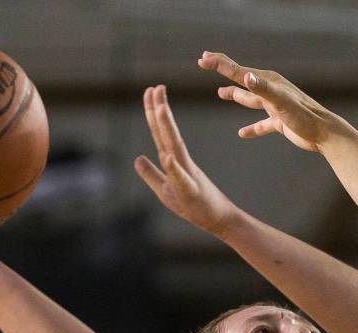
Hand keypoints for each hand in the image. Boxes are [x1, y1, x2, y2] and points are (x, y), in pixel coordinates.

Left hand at [134, 84, 239, 236]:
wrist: (219, 220)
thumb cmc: (195, 206)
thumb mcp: (165, 190)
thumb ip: (151, 174)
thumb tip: (137, 159)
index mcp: (173, 162)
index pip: (160, 134)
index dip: (153, 113)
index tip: (150, 90)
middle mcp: (181, 164)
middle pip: (166, 135)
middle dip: (160, 111)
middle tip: (156, 87)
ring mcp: (187, 177)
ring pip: (174, 149)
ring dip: (167, 129)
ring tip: (162, 109)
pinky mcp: (191, 193)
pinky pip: (181, 179)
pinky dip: (174, 168)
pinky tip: (167, 156)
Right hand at [198, 51, 346, 152]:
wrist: (324, 134)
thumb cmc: (305, 117)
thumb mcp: (282, 102)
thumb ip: (263, 89)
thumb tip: (246, 77)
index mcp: (268, 82)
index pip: (238, 71)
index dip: (219, 64)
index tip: (202, 60)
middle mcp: (271, 91)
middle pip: (242, 80)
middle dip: (223, 71)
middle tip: (205, 63)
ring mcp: (275, 107)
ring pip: (250, 99)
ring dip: (235, 95)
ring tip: (220, 93)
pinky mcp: (280, 122)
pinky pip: (260, 125)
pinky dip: (251, 128)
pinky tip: (242, 133)